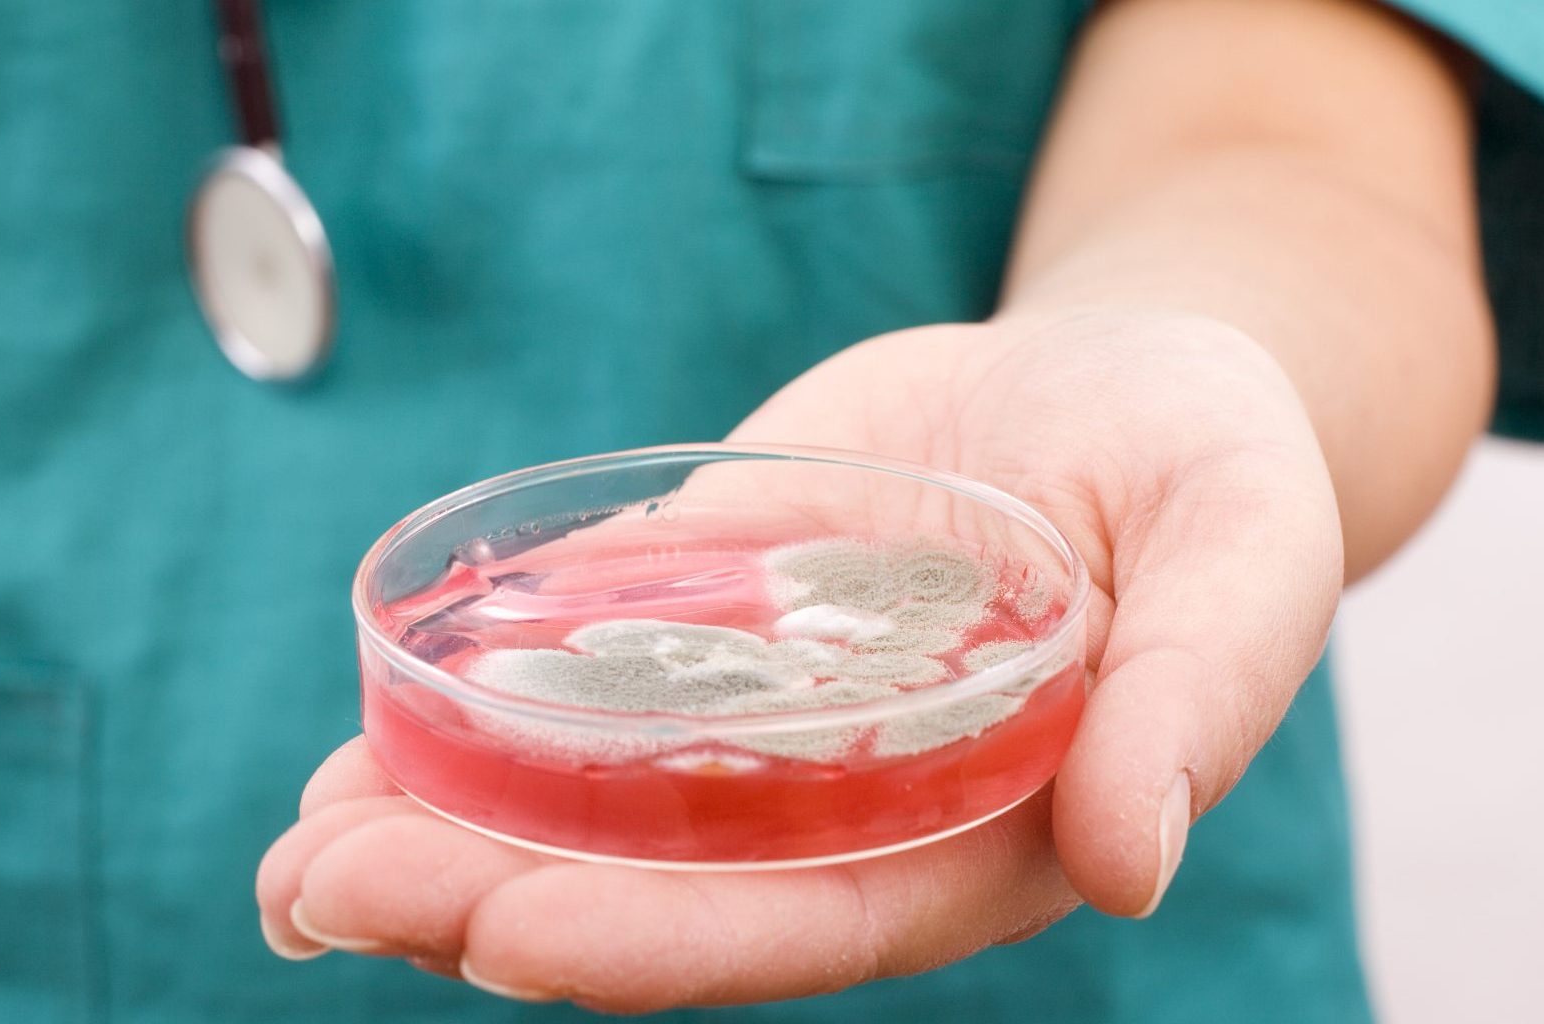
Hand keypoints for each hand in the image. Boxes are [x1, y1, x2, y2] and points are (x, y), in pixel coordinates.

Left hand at [256, 309, 1343, 1010]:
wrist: (1125, 377)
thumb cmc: (1211, 468)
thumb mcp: (1241, 549)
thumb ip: (1201, 691)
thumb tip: (1134, 856)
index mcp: (982, 833)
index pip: (801, 923)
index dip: (652, 939)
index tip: (499, 931)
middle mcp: (858, 804)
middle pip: (662, 886)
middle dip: (491, 899)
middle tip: (321, 885)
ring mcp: (777, 713)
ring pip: (600, 802)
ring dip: (449, 824)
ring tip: (302, 838)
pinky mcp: (725, 612)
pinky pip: (593, 667)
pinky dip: (482, 694)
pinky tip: (375, 705)